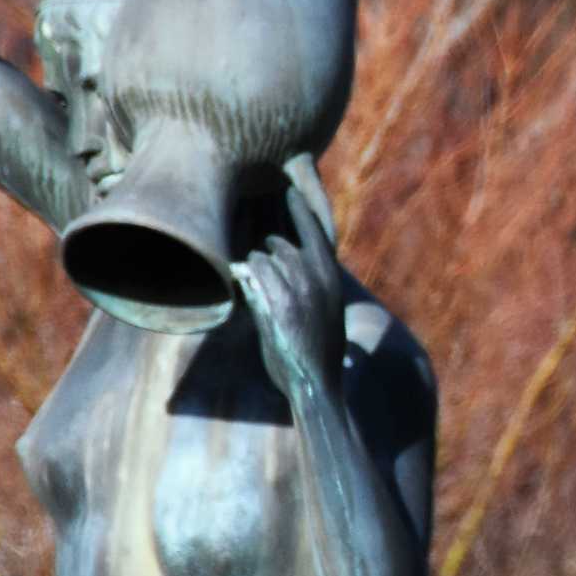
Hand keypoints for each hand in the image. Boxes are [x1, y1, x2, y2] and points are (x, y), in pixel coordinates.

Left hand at [234, 182, 346, 393]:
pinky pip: (252, 275)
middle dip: (263, 254)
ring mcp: (297, 289)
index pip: (315, 231)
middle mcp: (317, 278)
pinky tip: (244, 289)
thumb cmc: (319, 357)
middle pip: (280, 245)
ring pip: (263, 258)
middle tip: (255, 266)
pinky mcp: (277, 304)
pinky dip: (245, 281)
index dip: (300, 209)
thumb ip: (312, 291)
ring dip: (252, 271)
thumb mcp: (325, 317)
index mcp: (331, 279)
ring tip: (252, 287)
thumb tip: (294, 280)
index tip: (289, 190)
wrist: (316, 384)